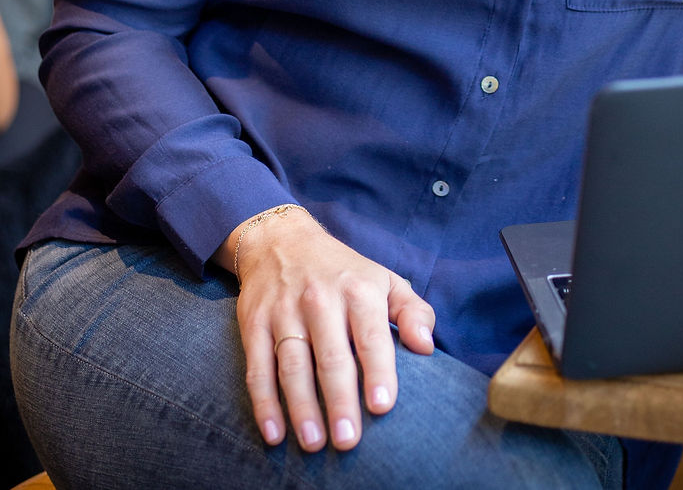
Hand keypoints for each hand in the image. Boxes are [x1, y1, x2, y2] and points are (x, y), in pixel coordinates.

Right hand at [218, 207, 434, 452]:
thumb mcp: (384, 280)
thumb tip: (426, 348)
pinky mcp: (255, 325)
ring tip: (314, 443)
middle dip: (339, 401)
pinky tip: (274, 433)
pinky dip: (263, 403)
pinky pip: (258, 368)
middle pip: (331, 357)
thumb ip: (412, 312)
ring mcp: (284, 312)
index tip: (382, 406)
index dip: (377, 371)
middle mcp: (320, 300)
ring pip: (293, 366)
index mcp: (358, 291)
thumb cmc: (344, 272)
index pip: (370, 336)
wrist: (281, 240)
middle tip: (348, 441)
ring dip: (302, 407)